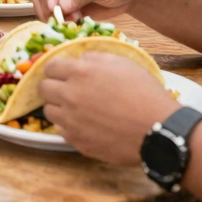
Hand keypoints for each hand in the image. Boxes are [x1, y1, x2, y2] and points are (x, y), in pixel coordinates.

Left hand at [38, 54, 179, 164]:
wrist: (158, 130)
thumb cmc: (144, 93)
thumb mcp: (122, 64)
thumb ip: (95, 59)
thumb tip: (79, 60)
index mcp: (80, 72)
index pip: (50, 66)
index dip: (57, 68)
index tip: (64, 72)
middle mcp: (70, 95)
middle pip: (44, 88)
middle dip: (53, 85)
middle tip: (67, 88)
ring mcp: (72, 121)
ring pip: (49, 111)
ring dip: (59, 107)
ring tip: (76, 108)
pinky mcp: (78, 142)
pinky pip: (62, 131)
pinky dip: (69, 126)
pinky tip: (85, 124)